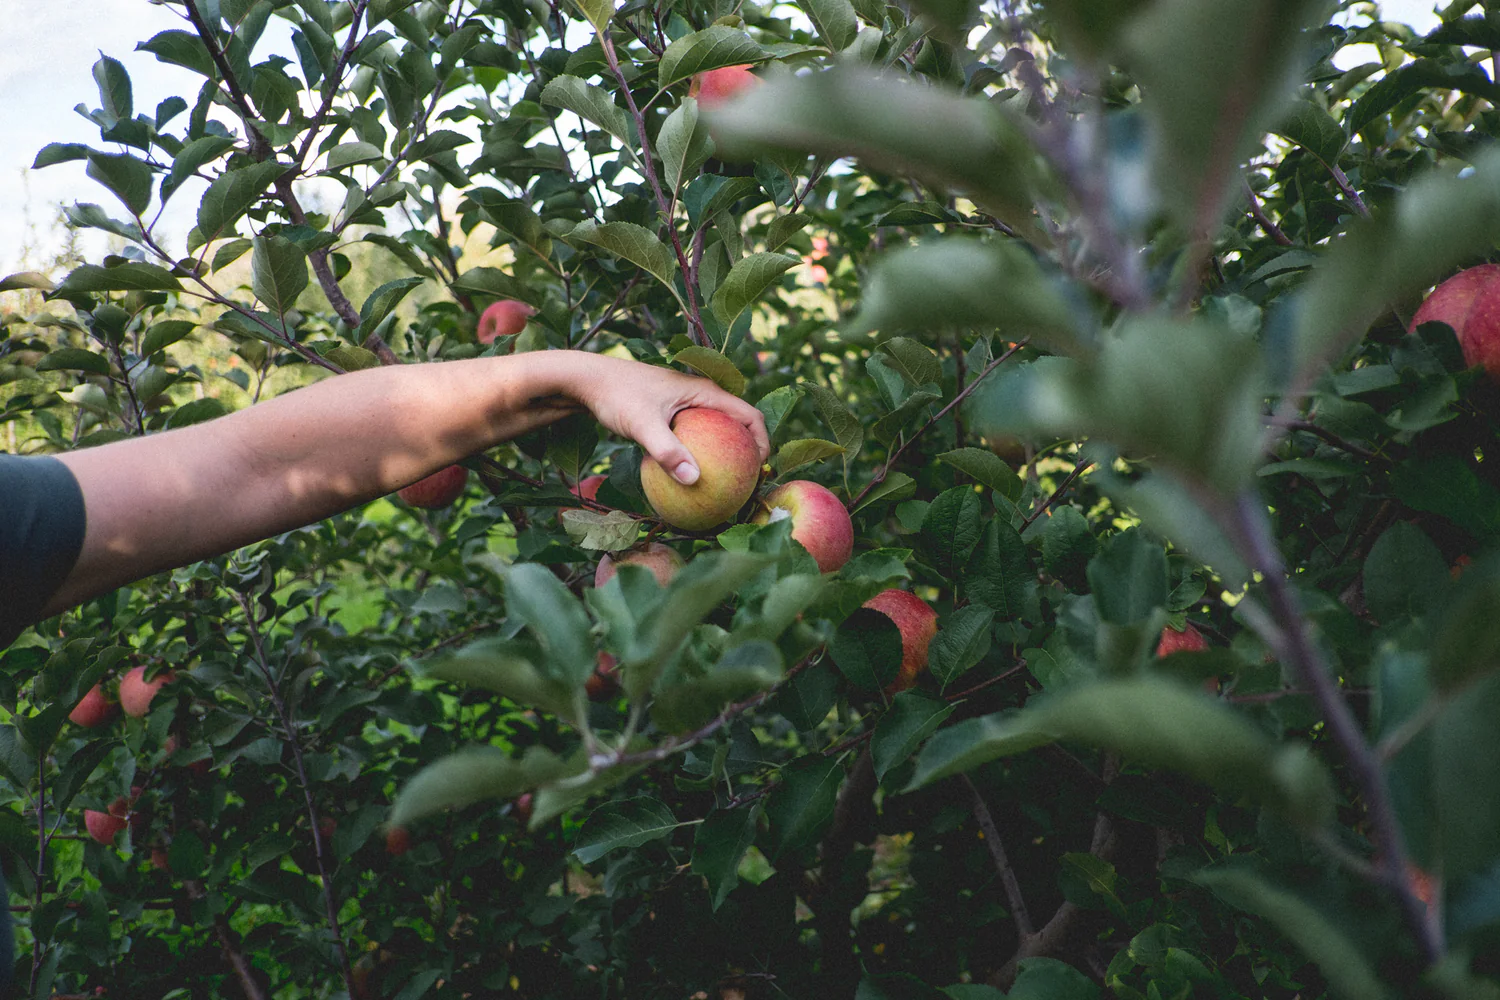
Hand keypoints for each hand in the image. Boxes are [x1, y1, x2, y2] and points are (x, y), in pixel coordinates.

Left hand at [549, 353, 769, 483]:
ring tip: (724, 486)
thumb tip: (694, 481)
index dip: (763, 443)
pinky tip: (688, 480)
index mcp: (704, 392)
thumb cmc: (616, 396)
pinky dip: (700, 455)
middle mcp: (700, 396)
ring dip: (725, 455)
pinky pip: (696, 437)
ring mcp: (686, 404)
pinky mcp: (671, 413)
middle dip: (747, 453)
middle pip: (738, 425)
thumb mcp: (642, 425)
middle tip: (746, 484)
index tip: (760, 472)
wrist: (586, 380)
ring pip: (717, 431)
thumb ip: (668, 452)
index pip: (750, 415)